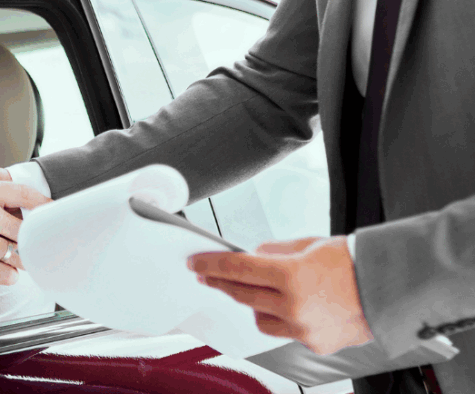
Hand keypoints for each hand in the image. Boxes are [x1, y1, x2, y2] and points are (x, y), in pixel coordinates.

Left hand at [187, 236, 372, 354]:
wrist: (392, 287)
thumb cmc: (355, 262)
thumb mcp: (309, 244)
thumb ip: (275, 251)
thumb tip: (252, 256)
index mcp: (290, 275)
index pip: (237, 269)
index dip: (212, 265)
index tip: (196, 264)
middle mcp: (293, 305)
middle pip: (242, 294)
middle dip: (222, 283)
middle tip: (207, 275)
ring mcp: (303, 329)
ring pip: (259, 318)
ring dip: (253, 304)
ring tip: (254, 291)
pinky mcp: (315, 344)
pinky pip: (285, 332)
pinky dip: (282, 318)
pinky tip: (287, 307)